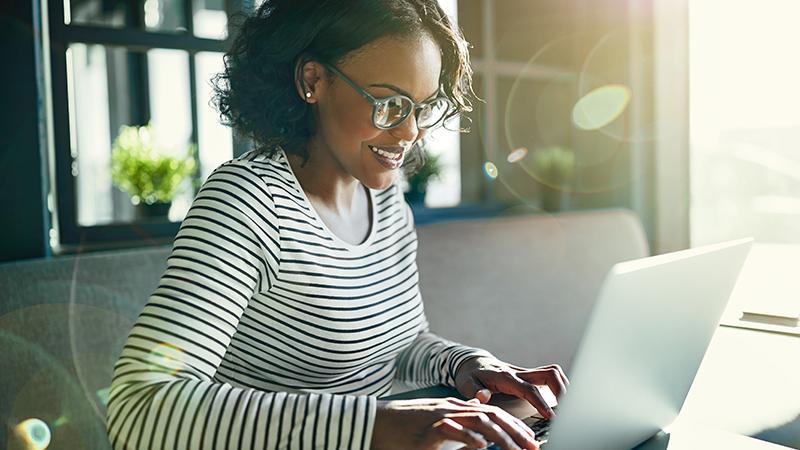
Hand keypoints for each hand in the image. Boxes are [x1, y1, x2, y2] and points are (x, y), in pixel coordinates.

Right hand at [371, 397, 539, 449]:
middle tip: (533, 445)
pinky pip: (452, 430)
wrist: (373, 422)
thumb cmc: (402, 430)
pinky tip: (482, 447)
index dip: (512, 424)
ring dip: (501, 435)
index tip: (529, 438)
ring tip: (517, 449)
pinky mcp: (427, 427)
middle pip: (491, 414)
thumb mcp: (435, 428)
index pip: (491, 413)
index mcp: (454, 409)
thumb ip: (457, 429)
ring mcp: (439, 415)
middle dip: (515, 430)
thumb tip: (478, 439)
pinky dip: (469, 438)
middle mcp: (451, 408)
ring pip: (478, 421)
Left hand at [454, 357, 569, 418]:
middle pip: (548, 374)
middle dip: (561, 390)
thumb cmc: (470, 375)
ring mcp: (525, 373)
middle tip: (567, 410)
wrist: (472, 362)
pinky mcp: (528, 375)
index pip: (528, 389)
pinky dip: (559, 386)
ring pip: (552, 372)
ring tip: (568, 405)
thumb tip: (482, 397)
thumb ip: (474, 391)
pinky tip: (561, 400)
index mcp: (505, 377)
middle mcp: (518, 372)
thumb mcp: (466, 384)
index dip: (541, 402)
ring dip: (563, 386)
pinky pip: (549, 376)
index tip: (551, 416)